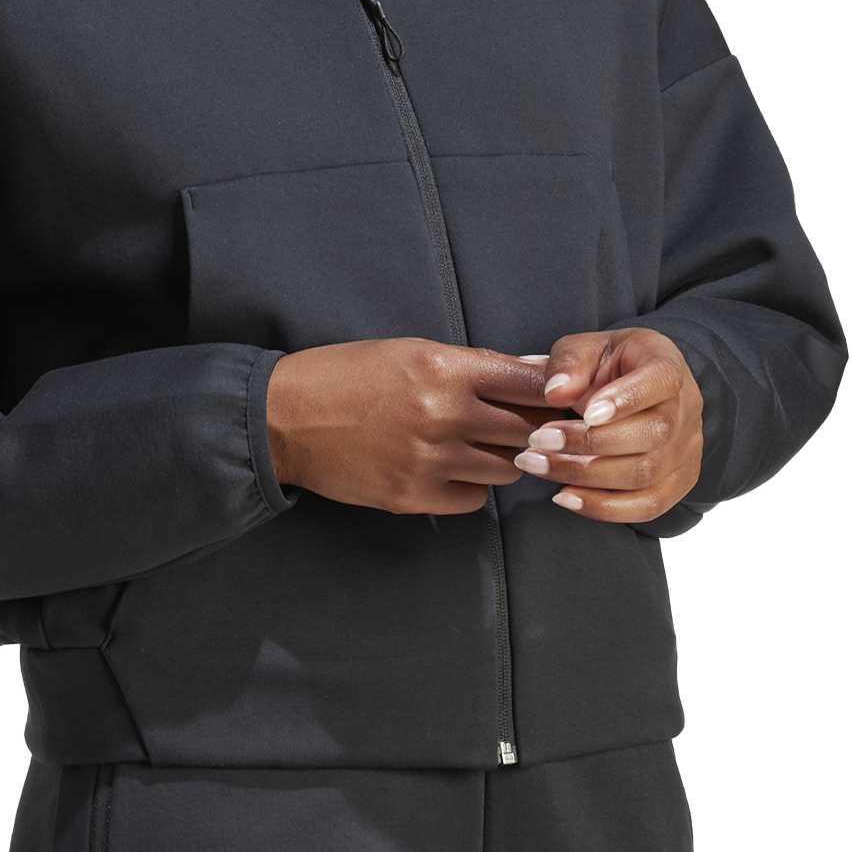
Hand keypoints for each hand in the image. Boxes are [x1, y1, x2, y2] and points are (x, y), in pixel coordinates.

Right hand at [265, 339, 559, 515]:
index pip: (530, 384)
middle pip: (526, 431)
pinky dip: (471, 486)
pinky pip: (473, 499)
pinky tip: (452, 470)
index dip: (555, 394)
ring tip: (483, 446)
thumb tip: (534, 374)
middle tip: (536, 429)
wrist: (285, 418)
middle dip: (534, 429)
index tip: (566, 400)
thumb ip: (473, 366)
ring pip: (505, 468)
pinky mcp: (412, 496)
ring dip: (502, 458)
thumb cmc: (348, 374)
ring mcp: (428, 460)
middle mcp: (443, 414)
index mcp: (444, 368)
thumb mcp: (411, 352)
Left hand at [509, 328, 702, 522]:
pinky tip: (564, 497)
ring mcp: (686, 448)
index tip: (587, 414)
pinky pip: (648, 506)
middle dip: (589, 443)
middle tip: (538, 441)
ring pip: (646, 474)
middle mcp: (687, 407)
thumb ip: (569, 362)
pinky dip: (603, 507)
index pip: (661, 381)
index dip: (626, 400)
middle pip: (652, 434)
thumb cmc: (606, 366)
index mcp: (666, 363)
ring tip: (539, 466)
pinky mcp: (678, 482)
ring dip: (585, 476)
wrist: (630, 390)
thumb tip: (555, 392)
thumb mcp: (584, 348)